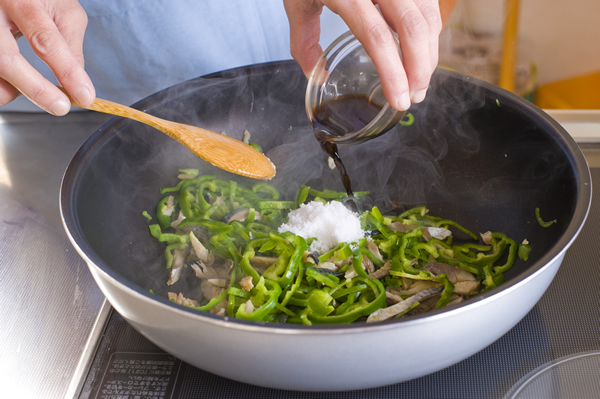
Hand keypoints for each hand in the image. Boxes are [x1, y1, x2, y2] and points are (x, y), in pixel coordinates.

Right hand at [0, 0, 94, 114]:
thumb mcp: (63, 11)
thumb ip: (70, 45)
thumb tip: (77, 84)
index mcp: (21, 1)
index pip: (44, 40)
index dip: (66, 71)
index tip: (84, 96)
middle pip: (6, 59)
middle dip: (36, 90)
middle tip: (60, 107)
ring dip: (14, 90)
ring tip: (34, 83)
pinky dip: (5, 85)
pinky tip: (16, 79)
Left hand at [284, 0, 454, 110]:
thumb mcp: (297, 1)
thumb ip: (304, 41)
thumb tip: (316, 75)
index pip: (378, 38)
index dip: (393, 73)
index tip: (399, 100)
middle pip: (413, 28)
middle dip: (420, 68)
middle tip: (415, 96)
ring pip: (428, 15)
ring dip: (429, 52)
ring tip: (419, 80)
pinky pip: (429, 3)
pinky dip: (430, 31)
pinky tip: (422, 51)